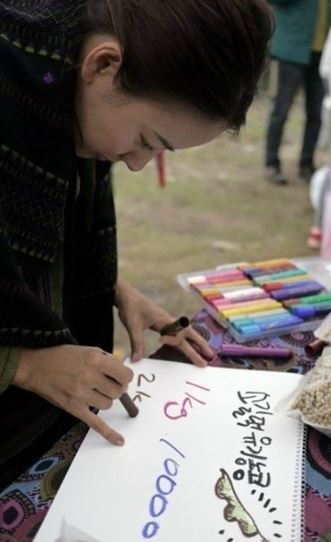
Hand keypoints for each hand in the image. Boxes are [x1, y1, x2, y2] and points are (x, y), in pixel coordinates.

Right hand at [13, 345, 133, 444]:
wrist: (36, 367)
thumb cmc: (62, 356)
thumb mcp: (88, 349)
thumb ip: (108, 360)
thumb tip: (123, 373)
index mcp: (95, 360)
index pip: (125, 375)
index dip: (125, 377)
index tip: (121, 377)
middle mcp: (89, 377)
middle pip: (118, 391)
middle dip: (115, 388)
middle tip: (107, 384)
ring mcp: (81, 394)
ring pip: (108, 404)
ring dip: (105, 399)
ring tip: (94, 391)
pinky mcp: (74, 408)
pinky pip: (95, 423)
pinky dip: (108, 433)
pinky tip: (119, 440)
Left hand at [115, 278, 213, 365]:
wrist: (126, 295)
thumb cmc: (131, 307)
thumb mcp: (132, 325)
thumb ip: (136, 343)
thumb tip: (136, 361)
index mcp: (164, 319)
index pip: (176, 332)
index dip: (171, 339)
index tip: (160, 340)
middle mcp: (169, 321)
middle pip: (189, 333)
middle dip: (200, 345)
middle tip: (210, 356)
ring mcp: (168, 323)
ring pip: (186, 334)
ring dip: (196, 343)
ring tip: (206, 353)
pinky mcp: (164, 324)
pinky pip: (179, 334)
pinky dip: (187, 341)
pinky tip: (189, 346)